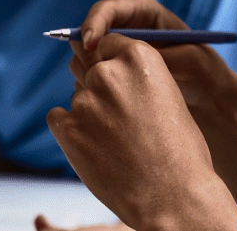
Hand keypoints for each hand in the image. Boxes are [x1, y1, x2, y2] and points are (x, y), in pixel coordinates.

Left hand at [47, 34, 236, 230]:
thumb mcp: (166, 94)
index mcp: (140, 56)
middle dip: (101, 86)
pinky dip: (71, 129)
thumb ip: (136, 77)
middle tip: (120, 117)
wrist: (172, 193)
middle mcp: (109, 72)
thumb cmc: (178, 147)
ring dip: (90, 111)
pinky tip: (94, 146)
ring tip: (117, 140)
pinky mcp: (67, 129)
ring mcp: (85, 100)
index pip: (110, 43)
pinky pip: (58, 117)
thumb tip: (106, 70)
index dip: (114, 62)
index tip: (122, 82)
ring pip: (78, 96)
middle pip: (91, 67)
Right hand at [75, 0, 236, 110]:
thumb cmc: (201, 70)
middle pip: (88, 32)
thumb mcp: (186, 59)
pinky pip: (87, 75)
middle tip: (93, 74)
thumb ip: (153, 54)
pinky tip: (111, 102)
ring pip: (83, 56)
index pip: (107, 9)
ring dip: (89, 72)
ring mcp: (114, 50)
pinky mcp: (110, 71)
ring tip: (111, 91)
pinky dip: (92, 87)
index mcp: (143, 11)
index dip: (94, 23)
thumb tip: (119, 54)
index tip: (91, 44)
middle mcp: (124, 27)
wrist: (204, 94)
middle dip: (87, 52)